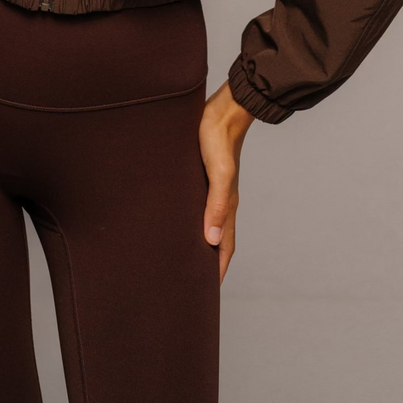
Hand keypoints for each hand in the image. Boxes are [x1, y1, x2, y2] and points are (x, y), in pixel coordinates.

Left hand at [198, 79, 255, 283]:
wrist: (223, 108)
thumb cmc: (218, 138)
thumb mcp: (218, 172)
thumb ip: (216, 204)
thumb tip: (212, 239)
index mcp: (227, 205)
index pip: (224, 247)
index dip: (216, 270)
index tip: (205, 294)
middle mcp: (220, 200)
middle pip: (215, 239)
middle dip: (205, 261)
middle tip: (189, 282)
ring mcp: (210, 188)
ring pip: (205, 223)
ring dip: (196, 241)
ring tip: (180, 257)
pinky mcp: (200, 175)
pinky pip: (196, 205)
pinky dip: (189, 219)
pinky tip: (175, 219)